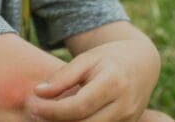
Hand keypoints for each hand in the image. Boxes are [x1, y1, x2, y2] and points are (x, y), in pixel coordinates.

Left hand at [26, 39, 159, 120]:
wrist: (142, 63)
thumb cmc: (109, 58)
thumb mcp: (86, 59)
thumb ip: (63, 76)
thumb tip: (38, 92)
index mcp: (114, 82)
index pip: (79, 106)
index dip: (52, 110)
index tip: (32, 105)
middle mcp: (125, 105)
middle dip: (55, 121)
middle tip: (34, 112)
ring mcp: (129, 119)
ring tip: (47, 115)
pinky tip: (64, 118)